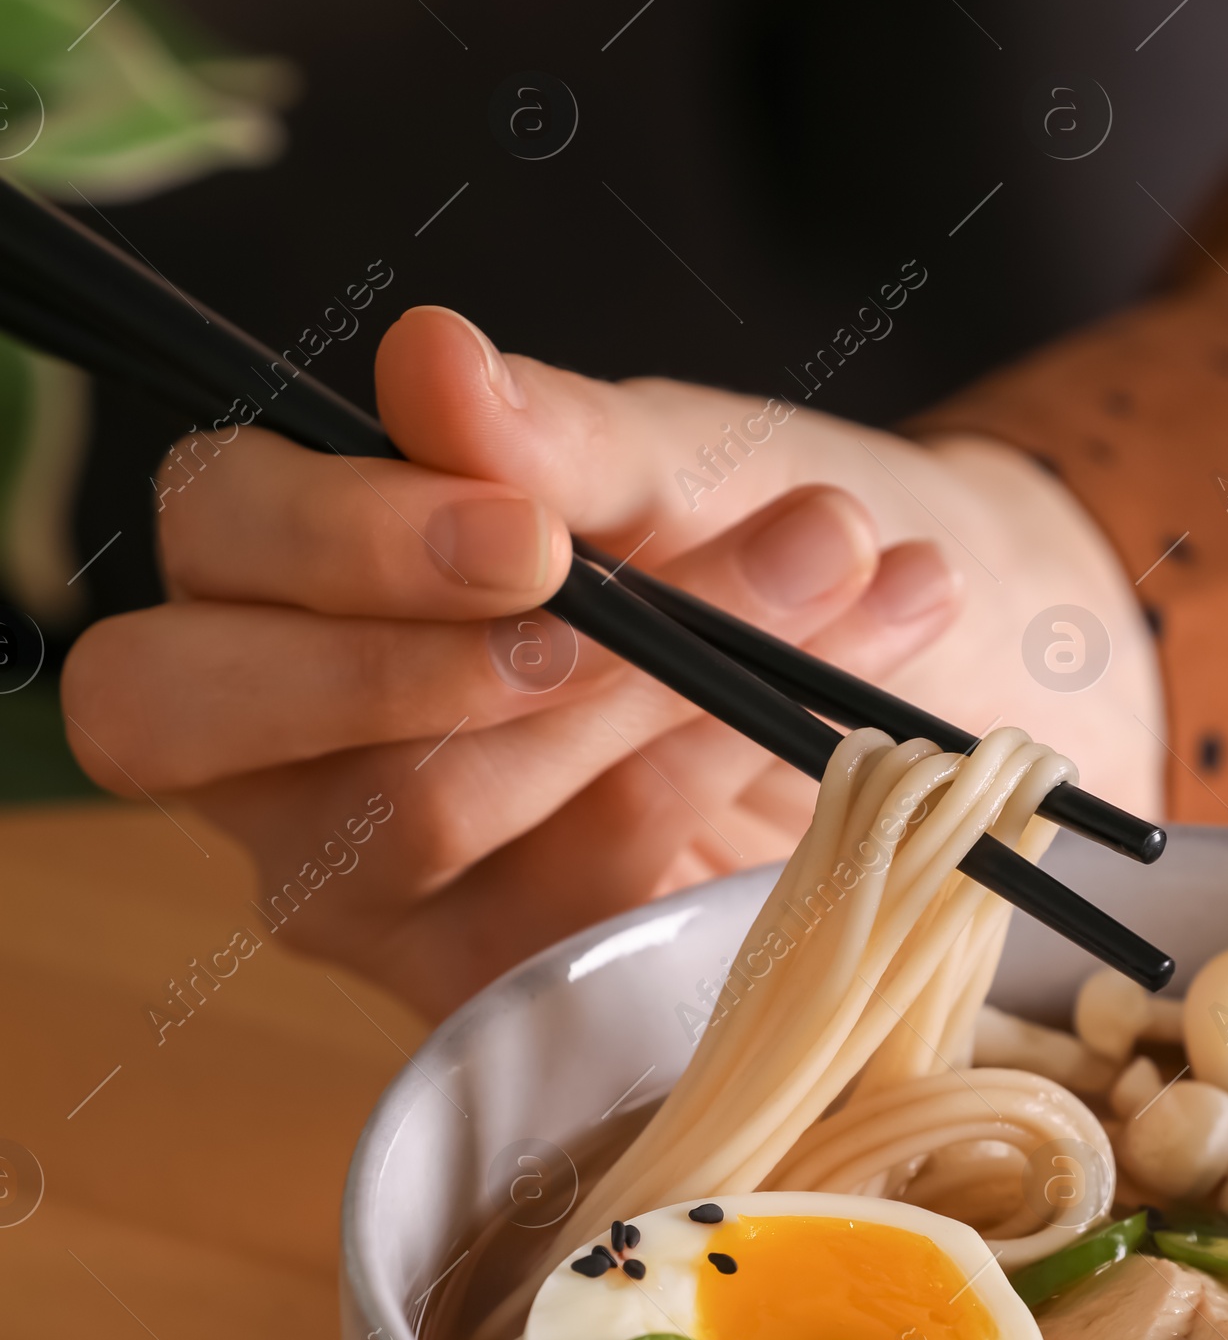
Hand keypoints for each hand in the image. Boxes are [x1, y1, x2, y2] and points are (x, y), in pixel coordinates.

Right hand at [62, 306, 1160, 1016]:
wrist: (919, 665)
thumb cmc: (753, 534)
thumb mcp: (683, 465)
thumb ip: (558, 433)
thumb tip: (431, 358)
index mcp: (276, 561)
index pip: (215, 538)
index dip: (343, 543)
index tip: (538, 539)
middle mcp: (271, 735)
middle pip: (197, 718)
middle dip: (416, 663)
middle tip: (597, 616)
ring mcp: (358, 881)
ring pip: (414, 811)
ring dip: (627, 703)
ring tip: (813, 592)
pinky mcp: (473, 982)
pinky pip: (551, 905)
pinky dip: (689, 794)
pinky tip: (801, 721)